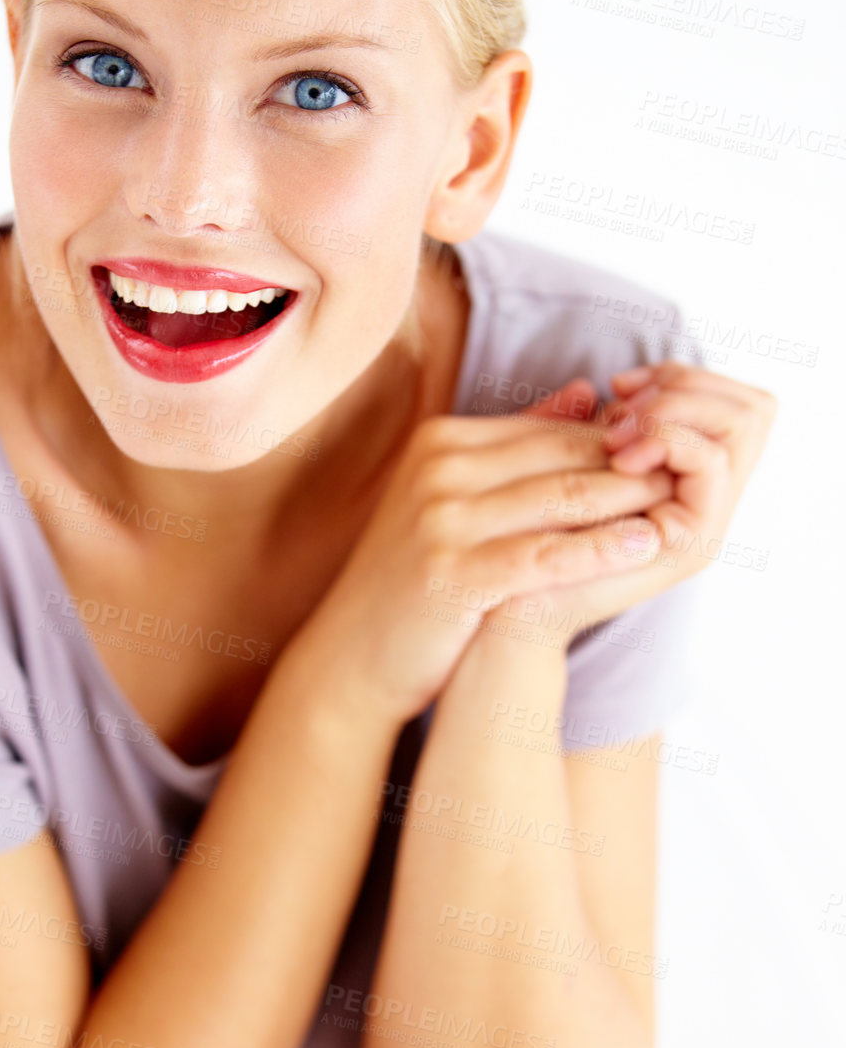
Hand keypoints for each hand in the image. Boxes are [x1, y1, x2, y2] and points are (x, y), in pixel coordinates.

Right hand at [292, 380, 675, 727]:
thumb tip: (588, 392)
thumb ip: (518, 445)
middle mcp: (438, 470)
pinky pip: (546, 554)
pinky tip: (646, 546)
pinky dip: (602, 548)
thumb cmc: (414, 579)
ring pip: (561, 499)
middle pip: (561, 457)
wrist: (354, 654)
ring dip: (630, 500)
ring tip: (683, 503)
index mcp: (442, 443)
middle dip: (634, 464)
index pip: (551, 431)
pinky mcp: (451, 571)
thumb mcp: (458, 499)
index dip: (619, 442)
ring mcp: (441, 519)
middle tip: (693, 473)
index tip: (672, 453)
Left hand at [474, 364, 776, 649]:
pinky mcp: (696, 541)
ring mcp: (710, 521)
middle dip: (684, 387)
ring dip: (676, 409)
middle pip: (752, 410)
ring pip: (741, 426)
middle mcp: (710, 499)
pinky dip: (669, 438)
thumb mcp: (559, 471)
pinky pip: (711, 461)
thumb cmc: (529, 543)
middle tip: (622, 403)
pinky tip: (620, 453)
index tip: (620, 385)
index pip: (734, 402)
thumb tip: (587, 387)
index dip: (679, 377)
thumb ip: (579, 433)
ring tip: (617, 430)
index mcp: (687, 479)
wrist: (518, 614)